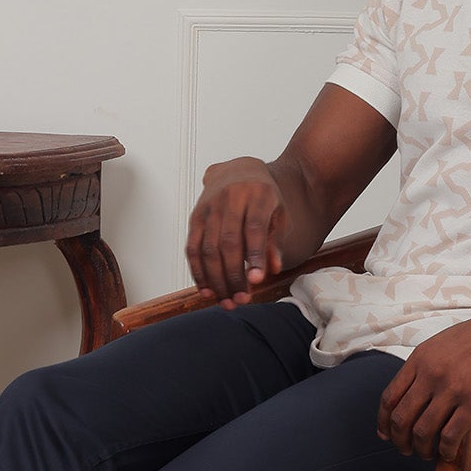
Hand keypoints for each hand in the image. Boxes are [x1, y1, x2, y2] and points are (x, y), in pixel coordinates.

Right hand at [186, 157, 288, 307]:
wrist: (240, 170)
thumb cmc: (264, 197)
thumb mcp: (278, 214)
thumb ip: (275, 240)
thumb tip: (272, 269)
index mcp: (257, 194)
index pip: (253, 228)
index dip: (254, 256)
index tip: (256, 281)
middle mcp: (230, 197)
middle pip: (228, 242)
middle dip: (233, 275)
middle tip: (241, 300)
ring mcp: (209, 206)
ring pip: (208, 248)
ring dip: (216, 279)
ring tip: (227, 301)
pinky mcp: (195, 216)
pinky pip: (192, 247)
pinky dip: (198, 271)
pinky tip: (207, 289)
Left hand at [377, 291, 470, 459]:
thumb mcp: (443, 344)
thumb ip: (426, 368)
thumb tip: (416, 398)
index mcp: (420, 359)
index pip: (389, 397)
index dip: (384, 422)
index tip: (385, 434)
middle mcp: (431, 374)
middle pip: (402, 419)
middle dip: (400, 441)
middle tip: (407, 449)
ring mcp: (453, 389)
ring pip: (423, 431)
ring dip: (422, 449)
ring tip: (427, 453)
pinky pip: (450, 436)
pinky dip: (445, 450)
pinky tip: (448, 452)